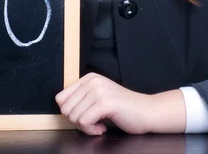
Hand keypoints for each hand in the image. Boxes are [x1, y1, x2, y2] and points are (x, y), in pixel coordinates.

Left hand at [55, 73, 185, 135]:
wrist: (147, 112)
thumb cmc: (123, 109)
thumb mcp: (98, 97)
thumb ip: (81, 99)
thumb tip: (62, 108)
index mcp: (89, 78)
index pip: (60, 98)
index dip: (71, 112)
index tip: (85, 115)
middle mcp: (92, 81)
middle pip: (66, 109)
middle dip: (78, 121)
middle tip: (94, 122)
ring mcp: (98, 91)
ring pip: (74, 117)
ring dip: (86, 127)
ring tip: (100, 123)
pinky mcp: (105, 103)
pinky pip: (84, 123)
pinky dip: (92, 131)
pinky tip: (103, 127)